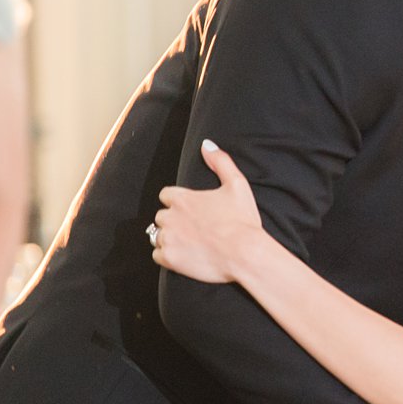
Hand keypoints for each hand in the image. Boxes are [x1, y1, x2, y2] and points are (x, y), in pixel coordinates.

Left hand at [152, 141, 263, 283]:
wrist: (244, 254)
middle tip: (194, 228)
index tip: (191, 210)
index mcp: (182, 198)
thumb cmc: (242, 220)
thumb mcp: (237, 184)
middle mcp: (170, 217)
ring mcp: (168, 239)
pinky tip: (184, 255)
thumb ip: (220, 161)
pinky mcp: (169, 259)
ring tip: (189, 242)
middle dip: (174, 220)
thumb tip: (206, 144)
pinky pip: (157, 255)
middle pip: (161, 216)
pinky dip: (168, 255)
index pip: (166, 195)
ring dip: (170, 237)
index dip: (178, 202)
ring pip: (157, 236)